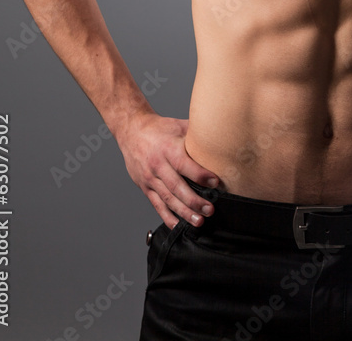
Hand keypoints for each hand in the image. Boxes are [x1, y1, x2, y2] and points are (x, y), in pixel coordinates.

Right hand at [116, 112, 221, 228]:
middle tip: (209, 209)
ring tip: (198, 221)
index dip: (200, 175)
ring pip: (168, 199)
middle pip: (176, 186)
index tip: (215, 183)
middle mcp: (158, 165)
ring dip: (184, 212)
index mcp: (168, 148)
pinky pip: (157, 205)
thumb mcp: (178, 126)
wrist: (132, 131)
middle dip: (194, 200)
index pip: (184, 164)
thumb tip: (220, 134)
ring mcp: (150, 178)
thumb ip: (197, 134)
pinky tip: (178, 225)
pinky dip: (167, 217)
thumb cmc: (159, 128)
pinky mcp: (145, 187)